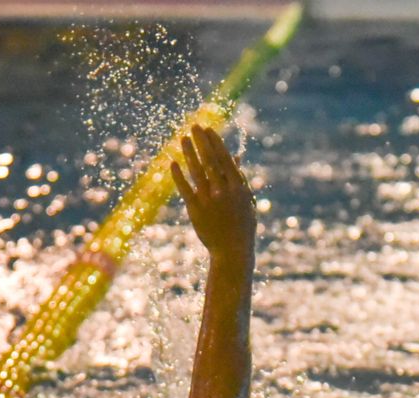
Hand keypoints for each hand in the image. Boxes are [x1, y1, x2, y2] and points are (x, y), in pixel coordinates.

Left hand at [171, 124, 255, 261]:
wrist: (232, 251)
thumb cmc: (242, 225)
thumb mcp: (246, 201)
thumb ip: (240, 179)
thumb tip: (236, 157)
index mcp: (238, 188)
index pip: (225, 159)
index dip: (216, 143)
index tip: (208, 129)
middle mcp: (223, 191)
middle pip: (210, 161)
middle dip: (202, 142)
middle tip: (194, 126)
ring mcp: (208, 200)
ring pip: (196, 172)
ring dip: (189, 154)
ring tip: (183, 139)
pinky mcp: (195, 209)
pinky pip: (185, 189)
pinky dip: (178, 176)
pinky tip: (172, 163)